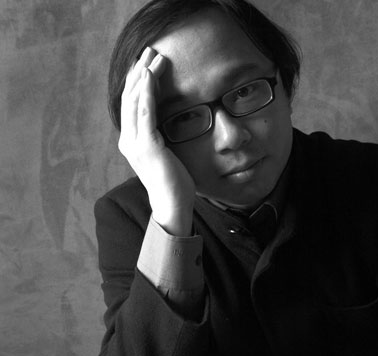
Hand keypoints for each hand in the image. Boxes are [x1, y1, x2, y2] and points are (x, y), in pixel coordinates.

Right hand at [118, 47, 195, 235]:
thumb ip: (160, 140)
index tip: (146, 64)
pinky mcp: (147, 146)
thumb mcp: (165, 156)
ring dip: (143, 76)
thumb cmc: (173, 183)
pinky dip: (146, 93)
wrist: (172, 205)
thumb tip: (166, 127)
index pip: (132, 105)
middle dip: (139, 72)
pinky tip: (150, 77)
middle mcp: (128, 141)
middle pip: (130, 98)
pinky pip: (144, 113)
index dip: (137, 82)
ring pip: (135, 101)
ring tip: (152, 57)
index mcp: (131, 142)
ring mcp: (135, 143)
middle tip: (149, 51)